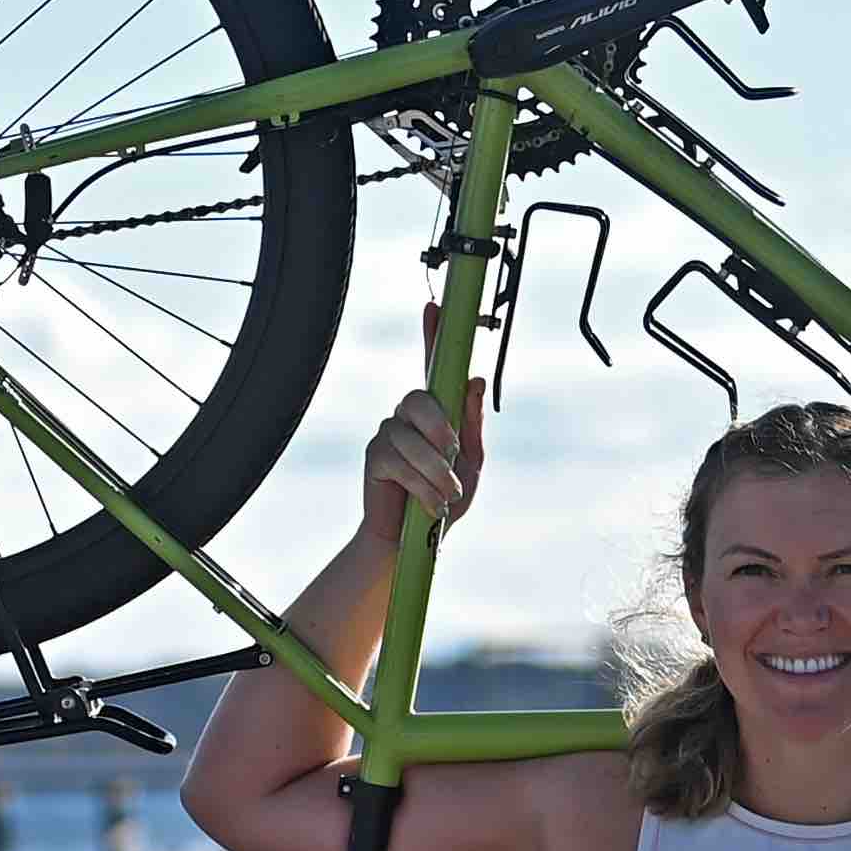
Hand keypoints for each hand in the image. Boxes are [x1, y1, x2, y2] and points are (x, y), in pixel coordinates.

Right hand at [364, 303, 485, 544]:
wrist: (415, 543)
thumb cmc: (445, 501)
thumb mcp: (471, 464)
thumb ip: (472, 425)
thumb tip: (474, 381)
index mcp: (436, 414)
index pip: (434, 366)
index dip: (432, 335)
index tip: (434, 307)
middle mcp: (408, 417)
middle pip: (419, 397)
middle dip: (440, 428)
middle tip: (454, 456)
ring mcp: (388, 434)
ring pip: (411, 435)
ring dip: (436, 469)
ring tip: (447, 495)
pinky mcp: (375, 457)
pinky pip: (398, 459)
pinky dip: (421, 484)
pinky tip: (429, 504)